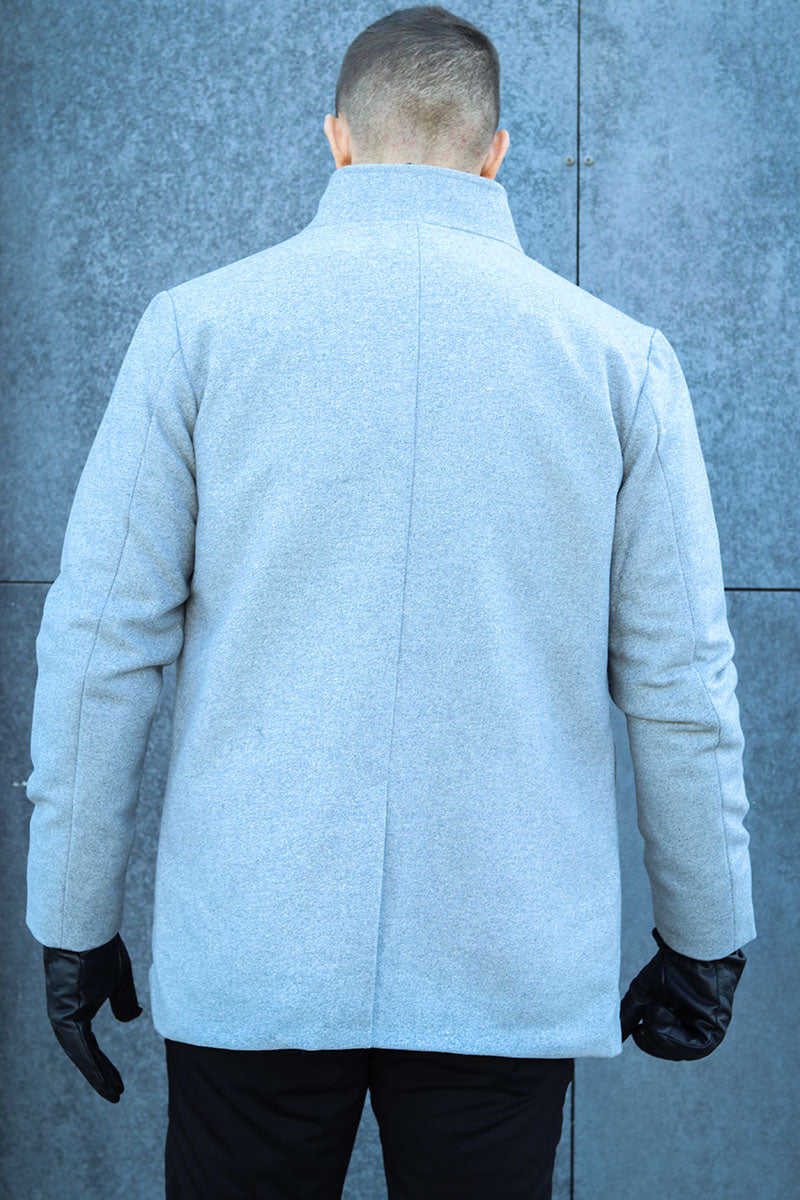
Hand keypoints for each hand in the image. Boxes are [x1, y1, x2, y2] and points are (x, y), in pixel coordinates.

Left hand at [42, 931, 142, 1101]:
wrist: (85, 929)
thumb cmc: (100, 949)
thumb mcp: (118, 978)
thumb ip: (123, 1000)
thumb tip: (130, 1019)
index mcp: (75, 1008)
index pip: (87, 1043)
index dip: (101, 1062)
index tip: (116, 1081)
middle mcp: (64, 1016)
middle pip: (83, 1054)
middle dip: (100, 1074)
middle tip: (116, 1093)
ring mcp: (62, 1016)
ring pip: (81, 1055)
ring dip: (98, 1076)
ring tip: (114, 1093)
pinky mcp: (65, 1015)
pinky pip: (80, 1047)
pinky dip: (93, 1066)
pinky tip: (105, 1080)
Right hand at [620, 926, 745, 1059]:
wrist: (690, 949)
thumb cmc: (671, 965)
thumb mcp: (644, 993)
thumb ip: (631, 1015)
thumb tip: (616, 1034)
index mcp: (682, 1020)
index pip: (665, 1045)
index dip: (648, 1042)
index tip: (637, 1030)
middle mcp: (696, 1027)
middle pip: (672, 1052)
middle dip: (652, 1041)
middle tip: (642, 1025)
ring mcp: (708, 1028)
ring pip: (683, 1053)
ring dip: (661, 1037)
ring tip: (654, 1009)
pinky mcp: (717, 1027)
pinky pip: (697, 1047)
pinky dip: (674, 1036)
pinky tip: (663, 1010)